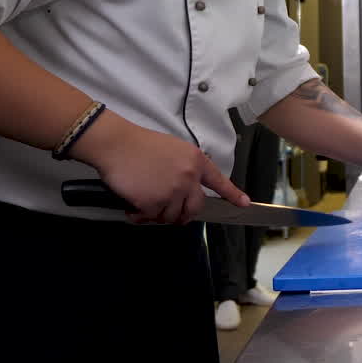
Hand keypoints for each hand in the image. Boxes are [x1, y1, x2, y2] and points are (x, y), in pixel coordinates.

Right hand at [70, 110, 249, 223]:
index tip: (244, 204)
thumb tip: (188, 188)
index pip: (218, 181)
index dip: (232, 194)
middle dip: (183, 215)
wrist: (117, 144)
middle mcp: (189, 177)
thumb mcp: (174, 150)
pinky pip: (151, 218)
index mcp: (196, 161)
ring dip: (158, 215)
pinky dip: (140, 216)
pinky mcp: (155, 202)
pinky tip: (132, 206)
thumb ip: (186, 168)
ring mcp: (173, 190)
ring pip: (172, 216)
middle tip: (168, 213)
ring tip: (144, 203)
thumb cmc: (140, 145)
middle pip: (195, 208)